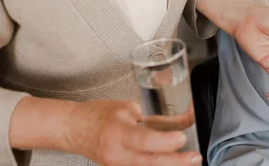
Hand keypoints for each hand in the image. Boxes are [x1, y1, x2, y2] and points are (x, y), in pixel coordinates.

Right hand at [63, 100, 200, 165]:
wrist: (74, 129)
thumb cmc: (100, 114)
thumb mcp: (130, 108)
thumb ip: (157, 119)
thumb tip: (185, 121)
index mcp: (118, 132)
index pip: (143, 140)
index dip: (164, 141)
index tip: (182, 137)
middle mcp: (117, 154)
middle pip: (149, 162)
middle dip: (175, 162)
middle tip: (195, 157)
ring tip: (190, 162)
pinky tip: (172, 163)